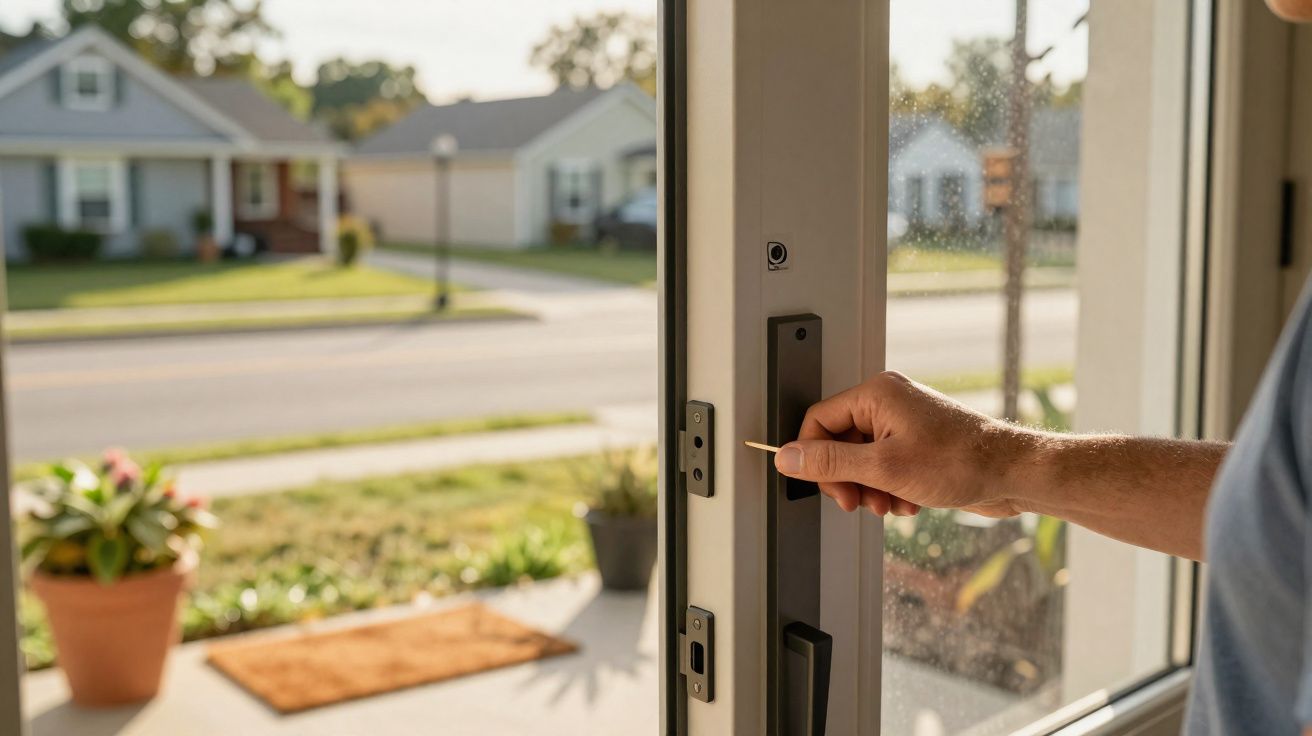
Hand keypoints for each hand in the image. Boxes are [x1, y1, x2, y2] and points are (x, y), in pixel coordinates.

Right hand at [773, 371, 1037, 516]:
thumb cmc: (962, 461)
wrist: (1014, 474)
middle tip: (857, 502)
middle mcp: (888, 403)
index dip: (814, 457)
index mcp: (876, 395)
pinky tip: (909, 501)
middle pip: (839, 443)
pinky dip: (890, 488)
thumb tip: (787, 456)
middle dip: (847, 479)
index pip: (819, 420)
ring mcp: (905, 423)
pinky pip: (885, 467)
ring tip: (890, 503)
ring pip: (862, 460)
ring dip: (870, 489)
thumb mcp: (884, 468)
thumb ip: (830, 463)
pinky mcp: (919, 444)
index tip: (823, 485)